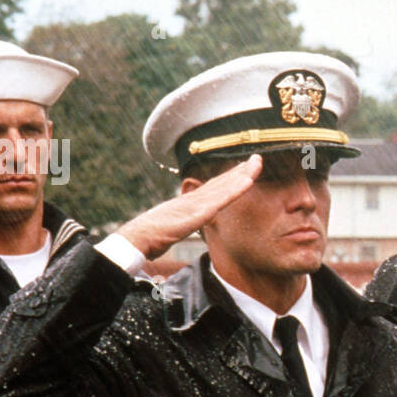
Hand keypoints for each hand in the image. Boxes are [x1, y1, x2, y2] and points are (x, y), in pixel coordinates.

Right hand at [116, 155, 261, 260]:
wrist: (138, 238)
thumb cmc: (152, 236)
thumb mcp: (172, 228)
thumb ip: (182, 223)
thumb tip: (184, 224)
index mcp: (189, 202)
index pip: (213, 187)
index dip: (229, 177)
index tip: (243, 169)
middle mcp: (194, 198)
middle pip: (221, 181)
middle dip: (240, 170)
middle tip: (257, 159)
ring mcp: (196, 203)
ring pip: (224, 186)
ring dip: (242, 174)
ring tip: (257, 163)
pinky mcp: (198, 212)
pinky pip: (221, 199)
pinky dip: (236, 189)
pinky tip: (248, 181)